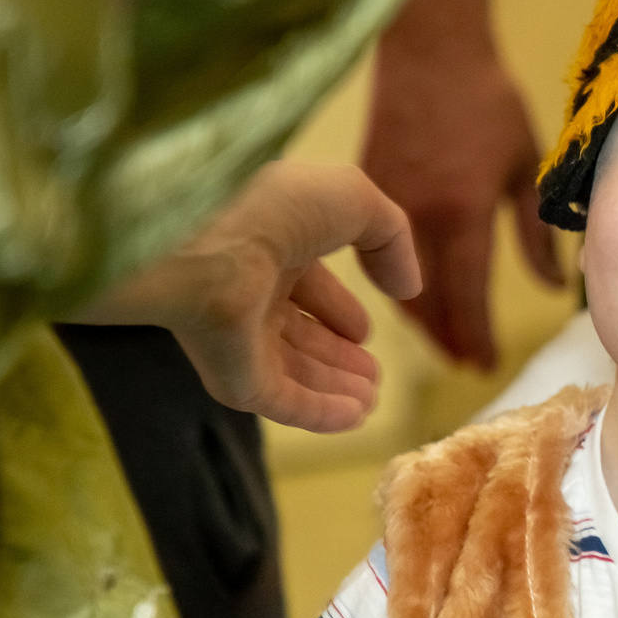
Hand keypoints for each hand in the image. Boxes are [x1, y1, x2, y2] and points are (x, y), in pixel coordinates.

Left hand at [80, 161, 420, 433]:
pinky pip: (283, 402)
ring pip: (293, 372)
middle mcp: (247, 290)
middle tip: (373, 374)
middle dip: (336, 354)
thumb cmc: (275, 206)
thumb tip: (407, 288)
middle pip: (298, 334)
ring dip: (335, 387)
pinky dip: (321, 413)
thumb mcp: (352, 200)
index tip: (364, 332)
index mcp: (267, 243)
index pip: (305, 285)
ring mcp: (236, 337)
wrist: (210, 242)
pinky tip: (354, 417)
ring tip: (372, 400)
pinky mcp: (234, 377)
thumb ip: (390, 236)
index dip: (337, 308)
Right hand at [361, 0, 560, 369]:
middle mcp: (417, 219)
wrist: (429, 47)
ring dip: (418, 319)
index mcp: (463, 214)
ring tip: (441, 341)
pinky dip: (393, 281)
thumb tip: (554, 287)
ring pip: (394, 282)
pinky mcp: (363, 188)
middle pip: (426, 302)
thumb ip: (537, 233)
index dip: (476, 336)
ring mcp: (384, 206)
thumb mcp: (526, 165)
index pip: (468, 295)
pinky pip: (374, 253)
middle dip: (445, 340)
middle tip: (465, 365)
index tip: (486, 364)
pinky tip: (410, 293)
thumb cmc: (486, 99)